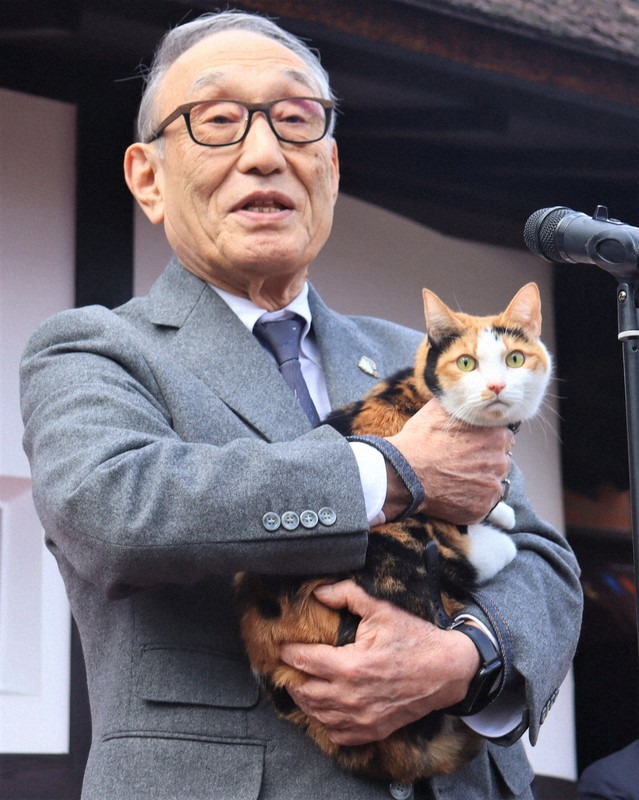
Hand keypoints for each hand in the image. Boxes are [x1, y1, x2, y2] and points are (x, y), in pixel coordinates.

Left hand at [279, 580, 478, 745]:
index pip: (303, 661)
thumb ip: (347, 595)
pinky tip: (326, 708)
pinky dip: (326, 722)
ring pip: (317, 714)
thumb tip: (319, 591)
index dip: (288, 652)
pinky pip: (337, 734)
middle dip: (292, 678)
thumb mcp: (381, 609)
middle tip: (289, 666)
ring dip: (305, 700)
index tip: (282, 646)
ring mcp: (361, 717)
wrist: (448, 670)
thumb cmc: (415, 638)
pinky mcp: (373, 730)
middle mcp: (351, 696)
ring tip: (301, 685)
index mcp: (349, 666)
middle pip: (304, 692)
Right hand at [385, 398, 513, 523]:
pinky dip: (471, 501)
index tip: (474, 446)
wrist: (403, 474)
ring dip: (480, 482)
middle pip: (501, 462)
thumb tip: (463, 393)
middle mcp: (499, 462)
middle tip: (462, 464)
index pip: (505, 439)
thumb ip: (459, 403)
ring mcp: (492, 487)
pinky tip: (453, 494)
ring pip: (492, 484)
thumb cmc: (419, 441)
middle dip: (486, 462)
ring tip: (456, 480)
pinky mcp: (482, 509)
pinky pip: (483, 505)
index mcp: (495, 436)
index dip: (489, 442)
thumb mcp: (438, 409)